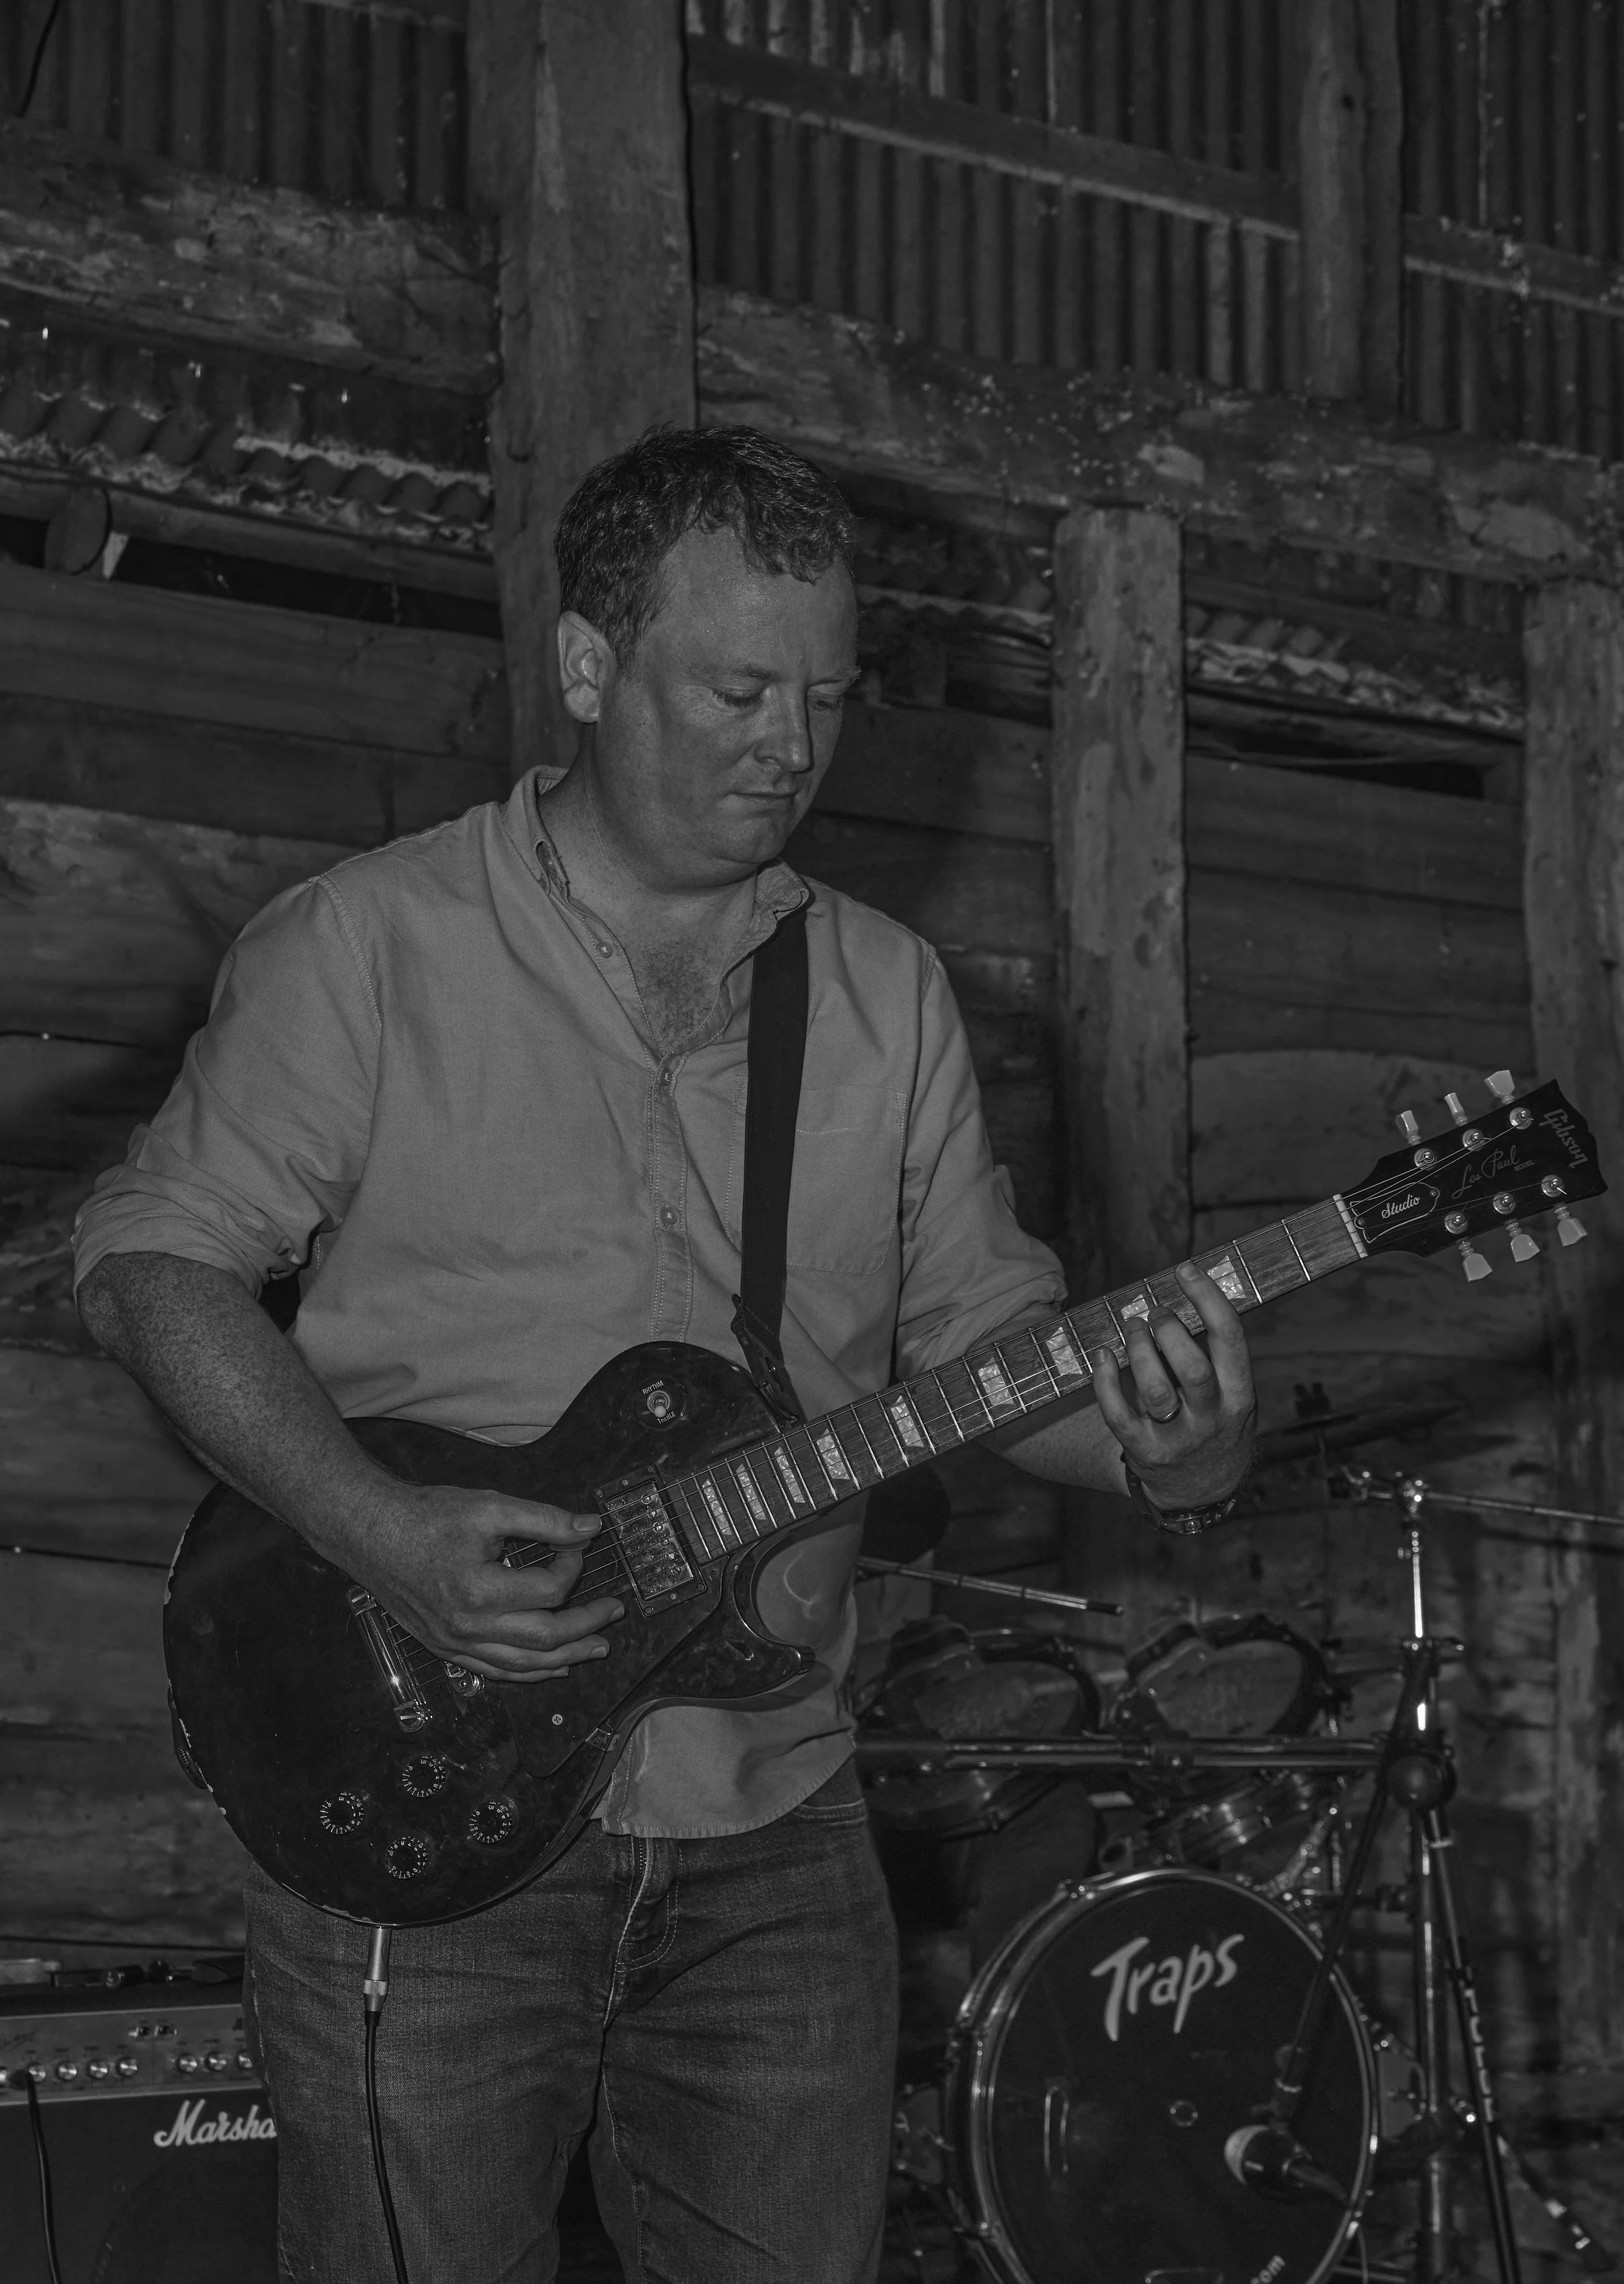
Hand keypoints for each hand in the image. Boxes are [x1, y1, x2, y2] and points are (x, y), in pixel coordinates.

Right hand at [343, 1479, 624, 1680]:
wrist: (368, 1532)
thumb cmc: (425, 1516)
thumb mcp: (488, 1507)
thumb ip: (544, 1519)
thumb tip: (590, 1528)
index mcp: (479, 1591)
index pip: (548, 1590)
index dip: (572, 1566)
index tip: (576, 1546)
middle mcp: (467, 1627)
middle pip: (545, 1639)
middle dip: (587, 1625)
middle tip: (615, 1611)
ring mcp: (454, 1643)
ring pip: (522, 1665)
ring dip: (566, 1657)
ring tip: (597, 1648)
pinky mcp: (444, 1648)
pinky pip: (495, 1670)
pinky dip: (528, 1671)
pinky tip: (551, 1666)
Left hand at [1091, 1260, 1256, 1511]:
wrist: (1204, 1490)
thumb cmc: (1214, 1421)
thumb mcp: (1231, 1392)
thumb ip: (1215, 1354)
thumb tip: (1184, 1291)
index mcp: (1239, 1394)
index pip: (1230, 1338)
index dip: (1208, 1298)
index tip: (1186, 1269)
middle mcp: (1212, 1418)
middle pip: (1192, 1368)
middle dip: (1168, 1330)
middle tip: (1154, 1312)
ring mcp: (1177, 1439)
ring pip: (1155, 1391)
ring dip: (1138, 1352)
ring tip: (1132, 1328)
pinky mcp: (1144, 1453)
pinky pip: (1118, 1416)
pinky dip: (1104, 1382)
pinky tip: (1102, 1356)